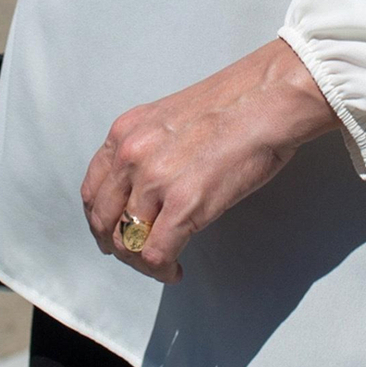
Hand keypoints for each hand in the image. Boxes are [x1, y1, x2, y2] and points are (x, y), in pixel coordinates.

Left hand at [81, 39, 338, 284]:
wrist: (272, 96)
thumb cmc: (238, 102)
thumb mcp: (171, 116)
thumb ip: (149, 148)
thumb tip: (147, 187)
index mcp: (126, 130)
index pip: (93, 189)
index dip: (102, 219)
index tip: (115, 232)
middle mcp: (131, 155)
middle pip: (104, 221)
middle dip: (118, 245)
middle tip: (137, 256)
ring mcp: (156, 180)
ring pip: (127, 243)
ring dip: (142, 261)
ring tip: (163, 264)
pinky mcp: (185, 204)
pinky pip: (156, 254)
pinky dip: (163, 270)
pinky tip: (177, 268)